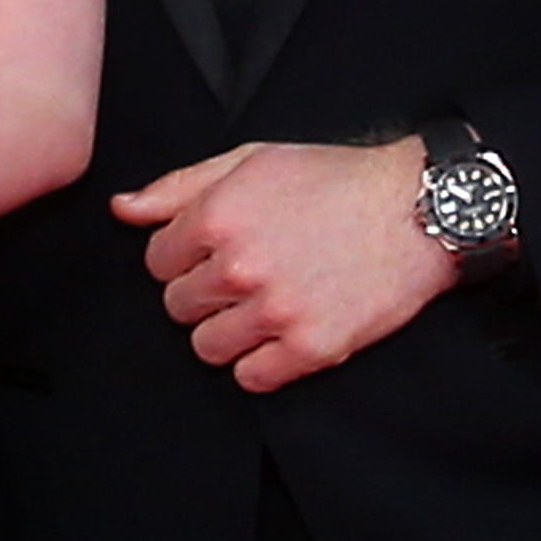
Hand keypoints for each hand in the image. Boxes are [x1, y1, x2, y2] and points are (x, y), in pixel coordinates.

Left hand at [115, 136, 452, 389]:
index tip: (216, 253)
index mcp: (218, 217)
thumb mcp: (252, 162)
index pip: (157, 263)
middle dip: (204, 294)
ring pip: (207, 347)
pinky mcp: (311, 348)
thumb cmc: (336, 181)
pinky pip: (250, 378)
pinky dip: (260, 363)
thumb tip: (123, 209)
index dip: (184, 258)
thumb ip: (179, 188)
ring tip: (263, 306)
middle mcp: (240, 267)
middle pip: (178, 307)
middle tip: (246, 277)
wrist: (417, 211)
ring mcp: (275, 312)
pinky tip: (282, 334)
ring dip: (228, 332)